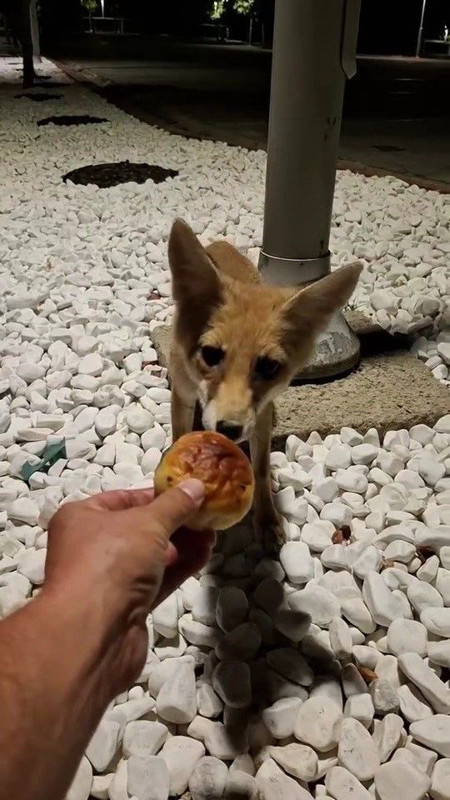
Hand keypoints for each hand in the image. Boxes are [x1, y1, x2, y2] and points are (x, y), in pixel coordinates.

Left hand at [43, 480, 213, 692]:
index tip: (189, 493)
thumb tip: (196, 485)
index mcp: (82, 518)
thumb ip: (175, 504)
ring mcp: (107, 580)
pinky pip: (155, 581)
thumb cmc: (112, 560)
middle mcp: (89, 547)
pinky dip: (178, 569)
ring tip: (212, 536)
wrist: (95, 633)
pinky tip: (203, 557)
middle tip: (207, 517)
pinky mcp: (124, 608)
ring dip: (182, 546)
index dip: (158, 495)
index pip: (124, 499)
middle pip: (139, 529)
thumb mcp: (148, 522)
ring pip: (149, 557)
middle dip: (175, 523)